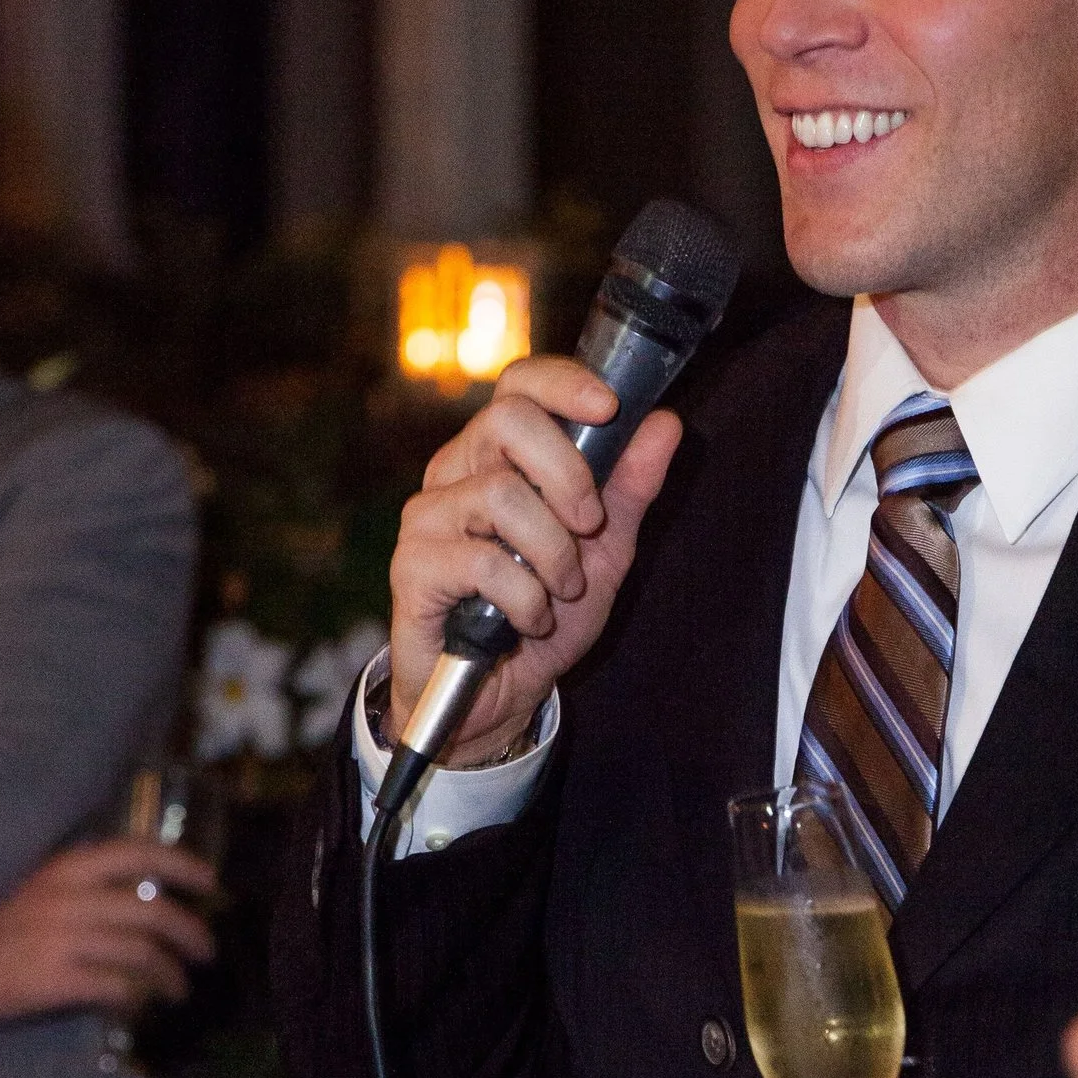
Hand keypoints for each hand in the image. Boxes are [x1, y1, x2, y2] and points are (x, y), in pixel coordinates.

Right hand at [0, 840, 217, 1023]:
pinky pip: (115, 986)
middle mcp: (67, 897)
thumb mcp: (31, 886)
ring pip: (141, 952)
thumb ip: (77, 884)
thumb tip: (134, 892)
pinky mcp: (52, 979)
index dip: (182, 865)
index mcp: (64, 868)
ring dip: (170, 974)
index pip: (137, 853)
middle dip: (191, 932)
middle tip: (206, 951)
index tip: (211, 882)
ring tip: (179, 989)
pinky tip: (141, 1003)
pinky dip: (138, 995)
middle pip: (152, 910)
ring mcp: (60, 938)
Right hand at [384, 357, 682, 766]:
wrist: (500, 695)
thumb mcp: (606, 549)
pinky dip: (525, 597)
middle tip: (590, 525)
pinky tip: (531, 620)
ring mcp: (427, 517)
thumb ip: (631, 487)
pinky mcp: (412, 566)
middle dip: (569, 473)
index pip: (519, 385)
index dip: (563, 383)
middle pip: (507, 420)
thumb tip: (665, 422)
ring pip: (499, 494)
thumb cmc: (545, 613)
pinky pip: (480, 560)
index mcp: (498, 455)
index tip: (608, 408)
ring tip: (562, 589)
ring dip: (553, 551)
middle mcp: (455, 472)